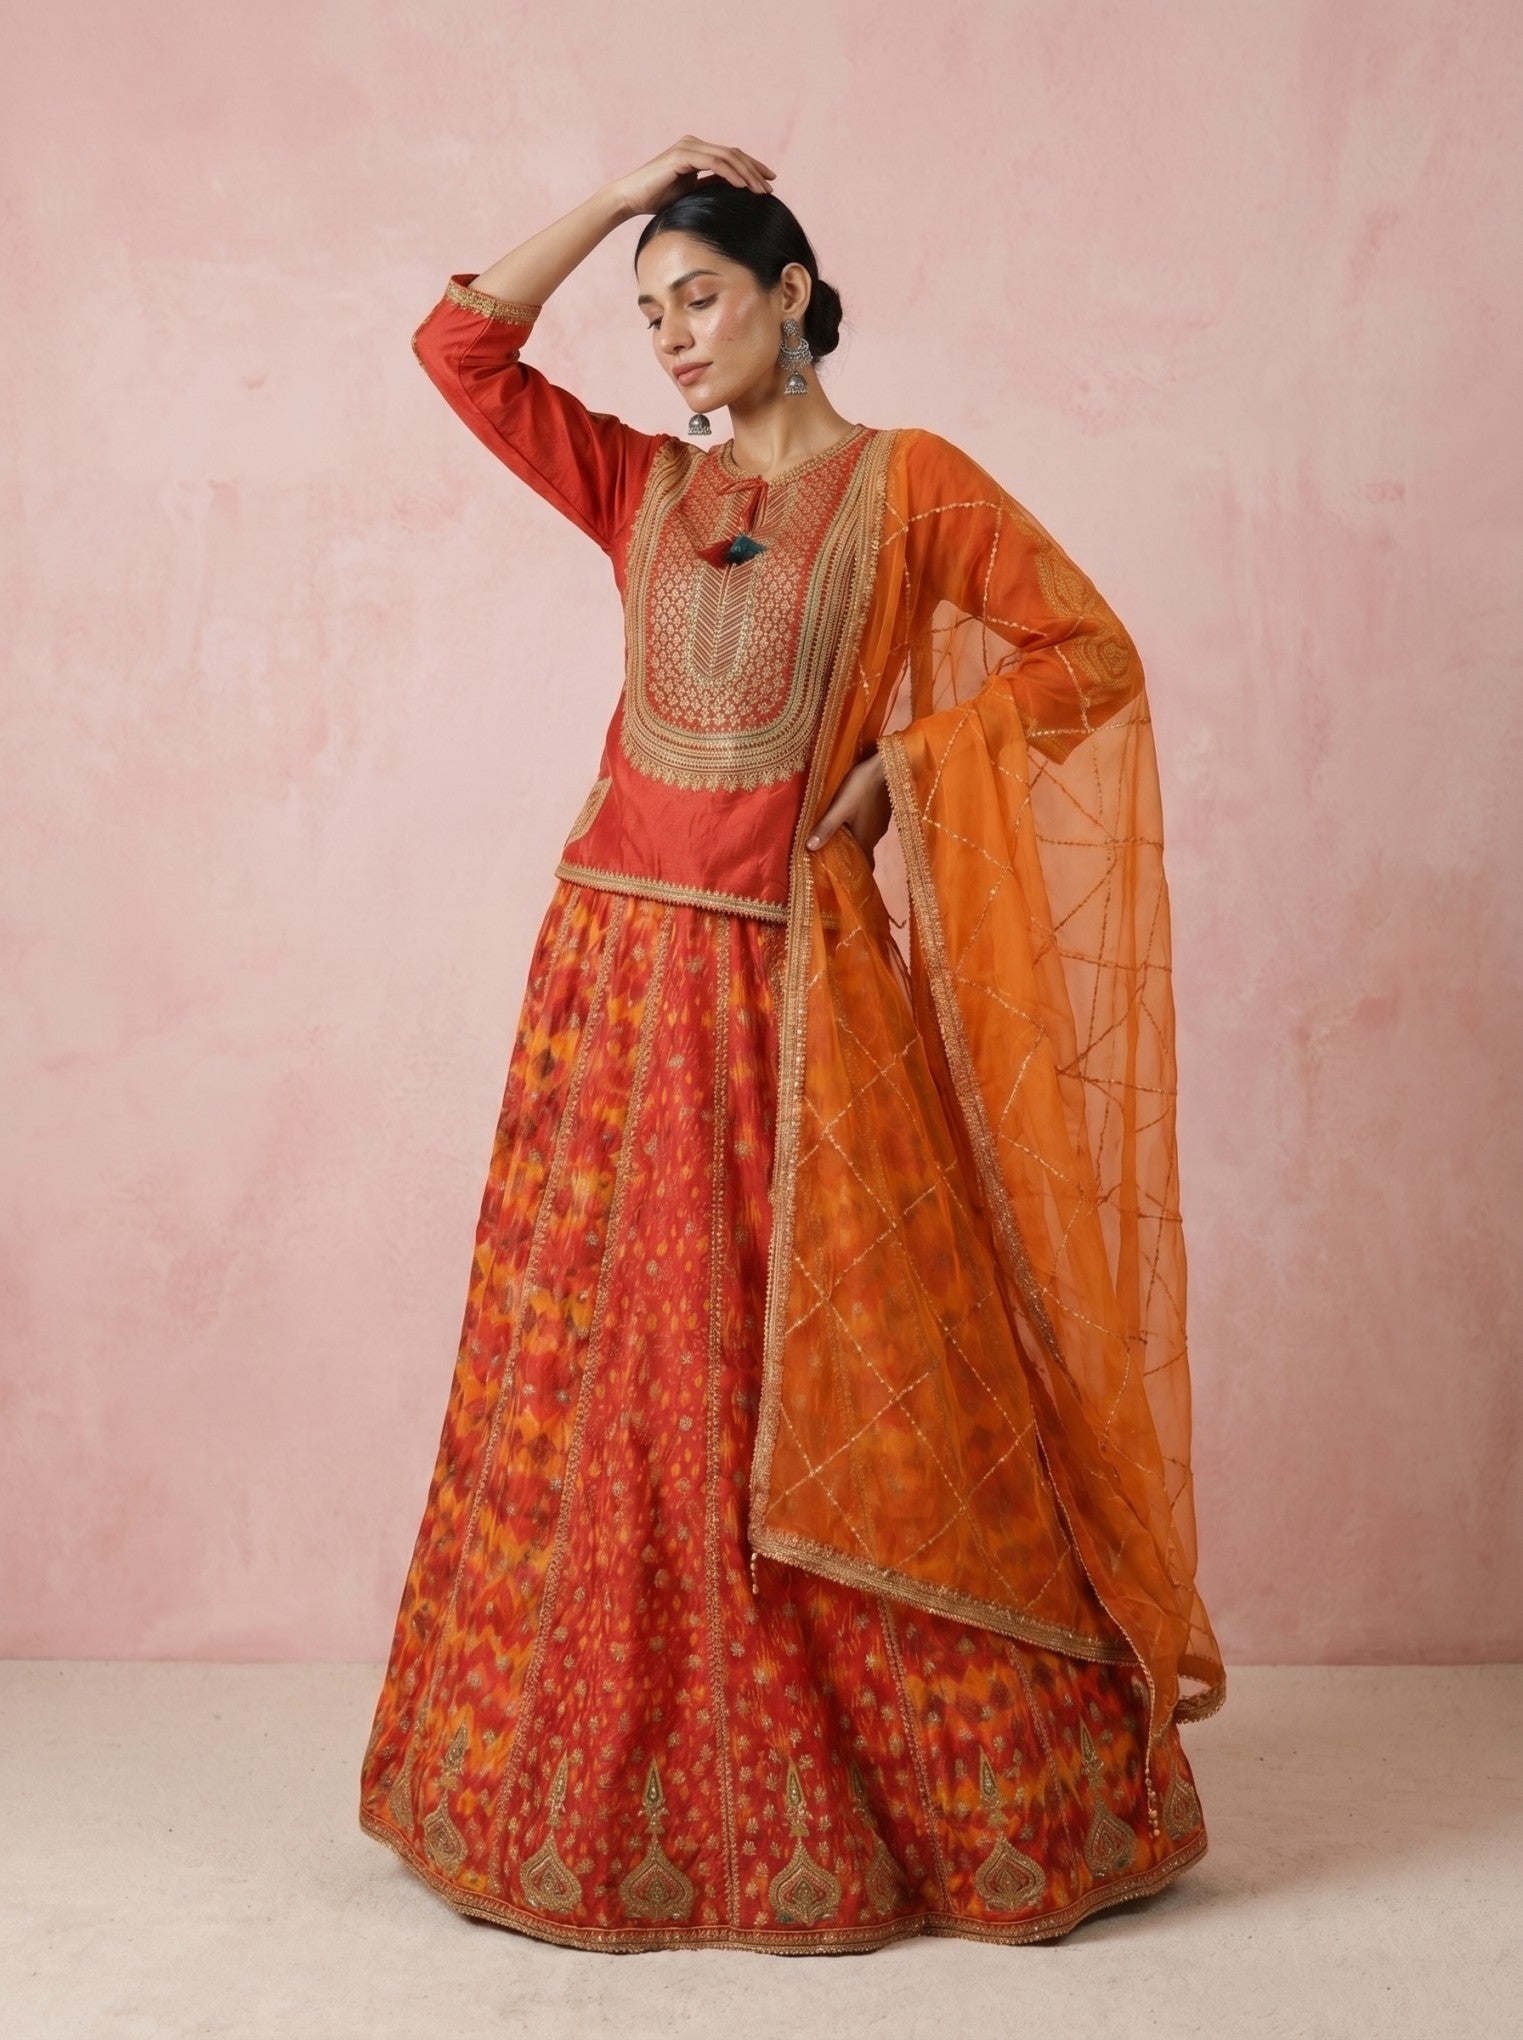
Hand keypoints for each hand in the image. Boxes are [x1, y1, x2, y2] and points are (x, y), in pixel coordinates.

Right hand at [605, 137, 776, 221]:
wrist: (630, 199)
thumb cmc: (657, 200)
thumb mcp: (692, 194)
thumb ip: (711, 185)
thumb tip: (735, 187)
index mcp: (696, 151)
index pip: (730, 157)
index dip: (751, 168)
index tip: (768, 183)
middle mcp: (693, 144)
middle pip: (733, 154)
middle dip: (755, 170)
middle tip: (771, 187)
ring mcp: (688, 147)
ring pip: (727, 157)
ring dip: (747, 174)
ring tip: (761, 191)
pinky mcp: (682, 155)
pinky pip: (713, 163)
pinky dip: (730, 174)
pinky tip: (743, 187)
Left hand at [806, 750, 891, 865]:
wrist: (885, 765)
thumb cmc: (862, 786)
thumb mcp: (840, 807)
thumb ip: (826, 827)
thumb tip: (809, 848)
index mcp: (865, 839)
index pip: (864, 866)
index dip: (855, 874)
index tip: (842, 878)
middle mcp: (874, 837)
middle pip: (862, 854)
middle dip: (850, 859)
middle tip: (831, 859)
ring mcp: (880, 825)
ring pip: (864, 840)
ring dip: (852, 843)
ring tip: (835, 840)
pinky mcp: (881, 814)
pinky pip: (868, 829)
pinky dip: (858, 831)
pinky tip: (848, 823)